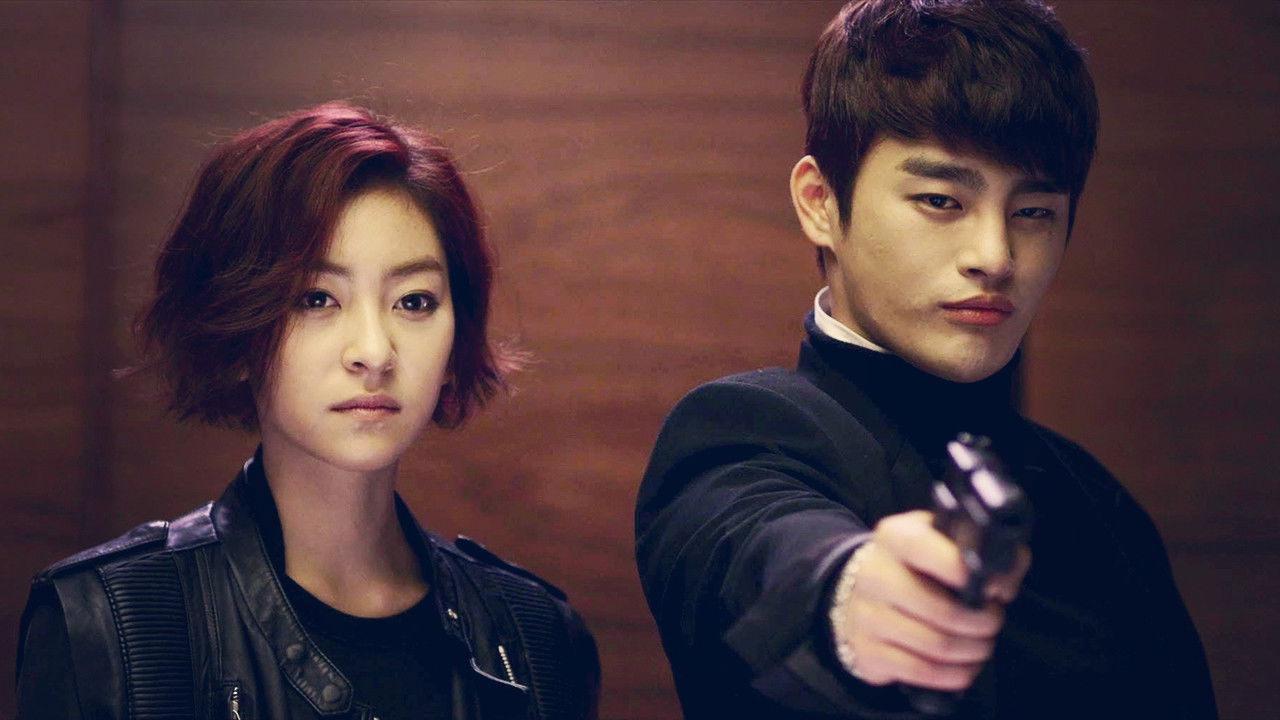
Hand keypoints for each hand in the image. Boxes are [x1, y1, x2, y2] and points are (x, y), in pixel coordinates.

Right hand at [830, 510, 1029, 690]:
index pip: (927, 550)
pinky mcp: (867, 651)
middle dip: (982, 623)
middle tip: (992, 621)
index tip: (992, 588)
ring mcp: (866, 615)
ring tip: (981, 644)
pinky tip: (964, 665)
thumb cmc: (919, 567)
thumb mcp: (945, 542)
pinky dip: (954, 674)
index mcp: (895, 537)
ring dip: (973, 651)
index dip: (966, 573)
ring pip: (936, 646)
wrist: (864, 591)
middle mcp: (874, 574)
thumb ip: (984, 549)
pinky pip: (921, 672)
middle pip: (941, 610)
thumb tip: (1003, 580)